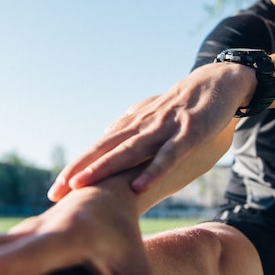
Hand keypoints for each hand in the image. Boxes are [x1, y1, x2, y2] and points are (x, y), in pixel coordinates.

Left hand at [48, 62, 253, 201]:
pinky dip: (154, 170)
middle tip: (54, 193)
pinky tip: (139, 187)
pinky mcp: (189, 133)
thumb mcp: (152, 116)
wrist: (219, 80)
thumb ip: (129, 127)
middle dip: (79, 171)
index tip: (54, 190)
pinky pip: (169, 155)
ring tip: (81, 186)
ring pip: (130, 151)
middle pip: (105, 150)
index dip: (76, 168)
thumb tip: (104, 135)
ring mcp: (165, 129)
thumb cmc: (184, 103)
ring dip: (104, 168)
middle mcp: (143, 126)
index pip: (98, 149)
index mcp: (134, 126)